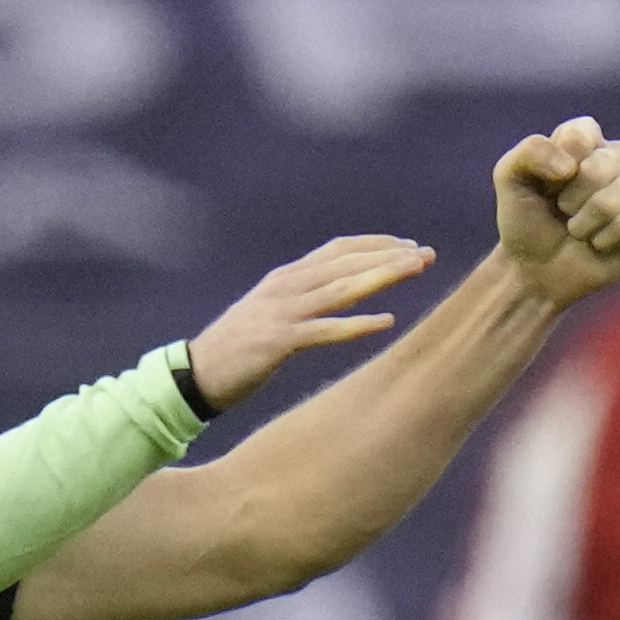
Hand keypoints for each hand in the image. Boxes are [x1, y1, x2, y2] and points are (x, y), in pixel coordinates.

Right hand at [183, 232, 437, 411]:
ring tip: (415, 270)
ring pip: (341, 288)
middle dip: (389, 255)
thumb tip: (335, 291)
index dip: (375, 244)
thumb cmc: (234, 349)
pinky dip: (356, 325)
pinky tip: (386, 323)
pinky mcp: (277, 342)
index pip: (337, 250)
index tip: (408, 244)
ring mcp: (281, 313)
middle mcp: (285, 287)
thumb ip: (299, 298)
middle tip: (425, 254)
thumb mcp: (268, 312)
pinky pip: (325, 330)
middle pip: (346, 262)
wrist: (194, 375)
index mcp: (284, 278)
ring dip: (382, 276)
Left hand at [492, 116, 619, 308]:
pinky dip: (603, 239)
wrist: (534, 269)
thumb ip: (530, 152)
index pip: (581, 133)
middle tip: (563, 212)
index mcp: (585, 139)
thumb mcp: (510, 178)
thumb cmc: (526, 220)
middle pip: (600, 167)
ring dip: (583, 223)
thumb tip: (569, 168)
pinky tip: (597, 243)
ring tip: (577, 230)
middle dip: (569, 199)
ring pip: (615, 198)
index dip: (557, 166)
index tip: (546, 185)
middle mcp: (616, 156)